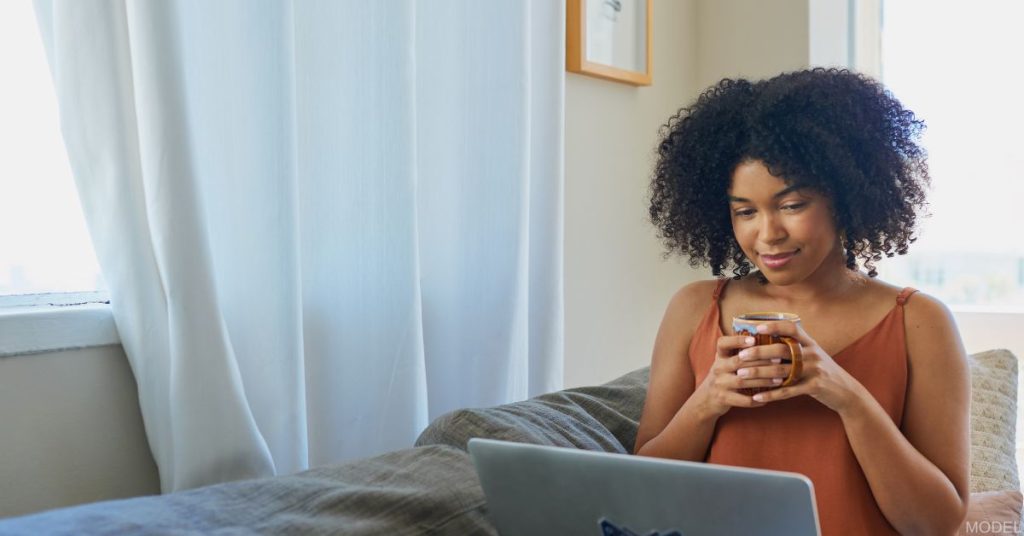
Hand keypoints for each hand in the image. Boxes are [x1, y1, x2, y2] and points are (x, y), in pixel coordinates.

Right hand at [696, 334, 781, 418]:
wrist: (707, 398)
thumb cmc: (724, 375)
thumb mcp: (726, 361)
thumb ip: (740, 352)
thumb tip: (767, 337)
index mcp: (720, 356)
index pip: (723, 343)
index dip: (737, 340)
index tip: (754, 340)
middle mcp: (718, 368)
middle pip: (739, 362)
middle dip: (761, 361)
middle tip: (779, 360)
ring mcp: (720, 384)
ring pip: (743, 381)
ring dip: (763, 380)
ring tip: (779, 380)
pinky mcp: (723, 399)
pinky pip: (742, 400)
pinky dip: (756, 400)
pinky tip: (768, 397)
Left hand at [734, 320, 865, 415]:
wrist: (846, 392)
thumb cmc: (822, 372)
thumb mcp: (813, 355)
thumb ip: (795, 347)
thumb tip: (767, 340)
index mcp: (810, 343)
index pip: (792, 328)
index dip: (774, 325)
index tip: (757, 327)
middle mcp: (813, 353)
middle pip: (781, 349)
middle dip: (758, 352)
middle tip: (741, 356)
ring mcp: (815, 370)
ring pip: (781, 371)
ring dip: (759, 373)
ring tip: (741, 375)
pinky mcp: (815, 387)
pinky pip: (788, 391)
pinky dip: (771, 394)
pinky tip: (757, 396)